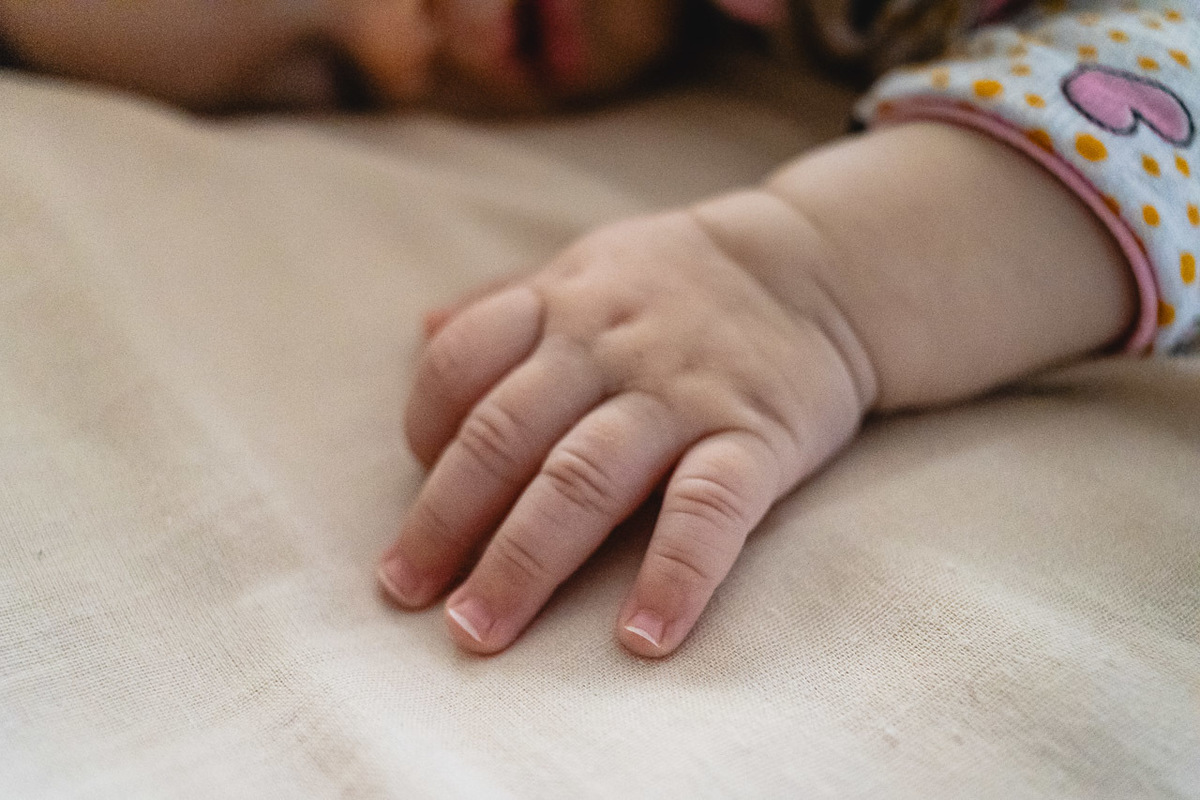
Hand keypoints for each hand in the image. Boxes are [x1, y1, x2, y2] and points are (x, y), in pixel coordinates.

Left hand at [378, 209, 867, 656]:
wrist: (819, 266)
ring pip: (585, 480)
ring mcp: (682, 395)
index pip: (460, 365)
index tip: (419, 495)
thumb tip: (419, 332)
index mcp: (561, 306)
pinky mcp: (755, 437)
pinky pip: (709, 511)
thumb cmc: (682, 280)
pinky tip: (642, 639)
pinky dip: (675, 574)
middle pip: (506, 436)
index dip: (423, 431)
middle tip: (404, 595)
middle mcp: (607, 349)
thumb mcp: (589, 264)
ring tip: (480, 631)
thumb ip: (506, 299)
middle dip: (444, 520)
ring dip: (524, 562)